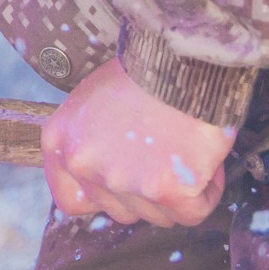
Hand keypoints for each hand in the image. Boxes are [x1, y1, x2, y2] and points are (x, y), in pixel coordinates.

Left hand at [40, 58, 234, 226]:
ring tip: (187, 148)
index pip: (72, 201)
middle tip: (167, 155)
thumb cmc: (145, 70)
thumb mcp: (95, 100)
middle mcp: (84, 163)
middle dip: (147, 191)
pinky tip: (206, 160)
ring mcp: (122, 179)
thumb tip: (112, 174)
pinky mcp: (164, 189)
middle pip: (121, 211)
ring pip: (158, 215)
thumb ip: (92, 141)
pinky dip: (207, 191)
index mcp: (61, 141)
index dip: (104, 197)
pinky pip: (192, 212)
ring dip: (179, 191)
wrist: (183, 54)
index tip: (126, 186)